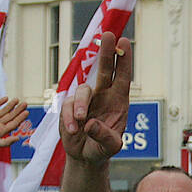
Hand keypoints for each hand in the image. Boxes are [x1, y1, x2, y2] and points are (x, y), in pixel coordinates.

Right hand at [0, 98, 28, 157]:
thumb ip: (6, 142)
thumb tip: (18, 139)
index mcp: (1, 131)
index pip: (14, 123)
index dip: (20, 118)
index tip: (27, 112)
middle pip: (11, 116)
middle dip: (18, 110)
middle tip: (25, 104)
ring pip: (4, 110)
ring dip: (11, 105)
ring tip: (17, 100)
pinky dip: (0, 102)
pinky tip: (5, 98)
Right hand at [59, 33, 132, 165]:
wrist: (85, 157)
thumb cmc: (102, 148)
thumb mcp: (110, 147)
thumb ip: (105, 137)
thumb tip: (90, 123)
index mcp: (118, 101)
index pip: (122, 77)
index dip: (124, 60)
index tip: (124, 42)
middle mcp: (103, 96)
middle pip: (103, 70)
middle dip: (106, 52)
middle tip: (108, 35)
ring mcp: (86, 100)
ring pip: (82, 90)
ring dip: (81, 105)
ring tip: (81, 122)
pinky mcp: (70, 107)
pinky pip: (68, 106)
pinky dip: (69, 118)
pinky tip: (73, 131)